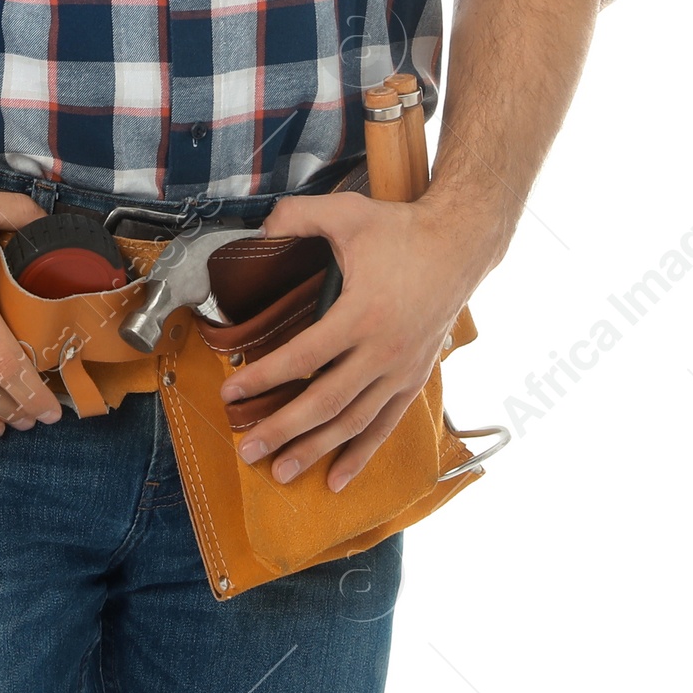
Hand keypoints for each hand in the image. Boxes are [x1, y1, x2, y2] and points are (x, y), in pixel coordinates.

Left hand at [219, 193, 478, 492]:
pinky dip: (361, 454)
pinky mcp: (414, 378)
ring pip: (353, 421)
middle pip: (325, 401)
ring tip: (282, 473)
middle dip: (283, 429)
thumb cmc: (401, 229)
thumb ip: (297, 216)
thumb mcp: (346, 213)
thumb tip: (260, 230)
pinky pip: (384, 424)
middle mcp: (383, 350)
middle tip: (248, 450)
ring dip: (316, 450)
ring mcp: (401, 369)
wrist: (460, 245)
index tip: (231, 392)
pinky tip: (337, 479)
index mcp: (363, 313)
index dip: (265, 377)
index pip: (303, 357)